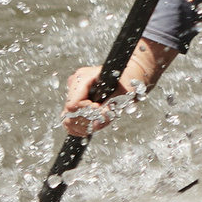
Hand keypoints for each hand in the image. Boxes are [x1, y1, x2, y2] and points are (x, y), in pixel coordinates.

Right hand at [61, 39, 176, 136]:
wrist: (133, 75)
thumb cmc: (130, 80)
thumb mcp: (123, 94)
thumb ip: (109, 110)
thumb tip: (96, 125)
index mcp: (83, 77)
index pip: (73, 105)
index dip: (88, 112)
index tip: (103, 110)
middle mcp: (75, 84)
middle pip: (69, 115)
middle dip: (88, 121)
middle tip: (105, 116)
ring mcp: (74, 94)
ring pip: (68, 120)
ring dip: (86, 125)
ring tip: (102, 120)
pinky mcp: (76, 102)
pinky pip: (70, 122)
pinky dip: (82, 127)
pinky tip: (95, 124)